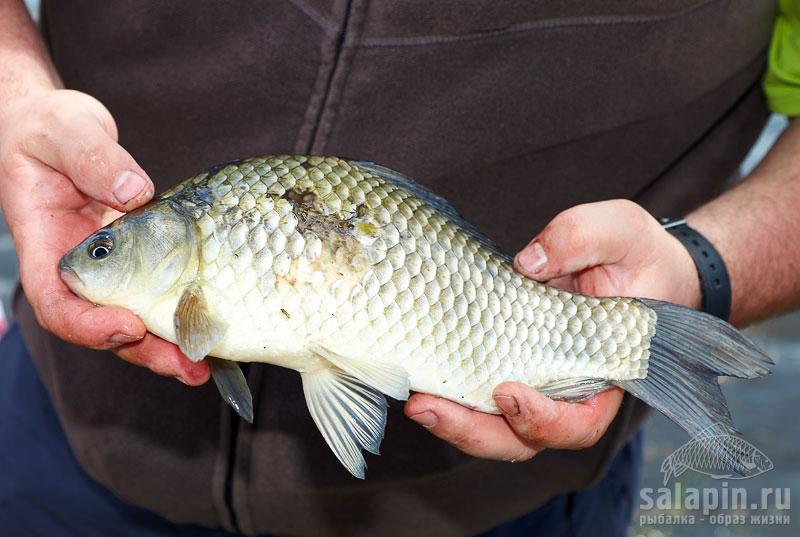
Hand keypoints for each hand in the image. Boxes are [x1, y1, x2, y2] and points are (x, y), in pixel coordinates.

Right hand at [0, 89, 208, 384]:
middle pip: (100, 325)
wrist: (56, 128)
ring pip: (131, 318)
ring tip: (205, 364)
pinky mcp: (135, 260)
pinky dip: (179, 313)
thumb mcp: (65, 131)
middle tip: (187, 366)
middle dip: (143, 349)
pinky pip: (154, 294)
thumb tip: (132, 191)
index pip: (56, 301)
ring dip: (167, 344)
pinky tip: (210, 327)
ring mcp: (106, 268)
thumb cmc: (48, 129)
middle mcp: (76, 267)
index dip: (88, 324)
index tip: (129, 324)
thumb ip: (94, 159)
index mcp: (45, 244)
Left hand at [405, 199, 699, 460]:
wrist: (631, 261)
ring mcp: (535, 380)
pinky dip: (449, 392)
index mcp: (606, 372)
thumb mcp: (619, 231)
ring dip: (454, 420)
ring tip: (415, 401)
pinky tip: (416, 375)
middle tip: (428, 407)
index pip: (579, 423)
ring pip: (496, 426)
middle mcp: (567, 388)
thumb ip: (581, 239)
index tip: (509, 393)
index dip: (544, 422)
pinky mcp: (506, 360)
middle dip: (475, 432)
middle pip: (524, 439)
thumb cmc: (635, 253)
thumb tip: (527, 263)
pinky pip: (477, 391)